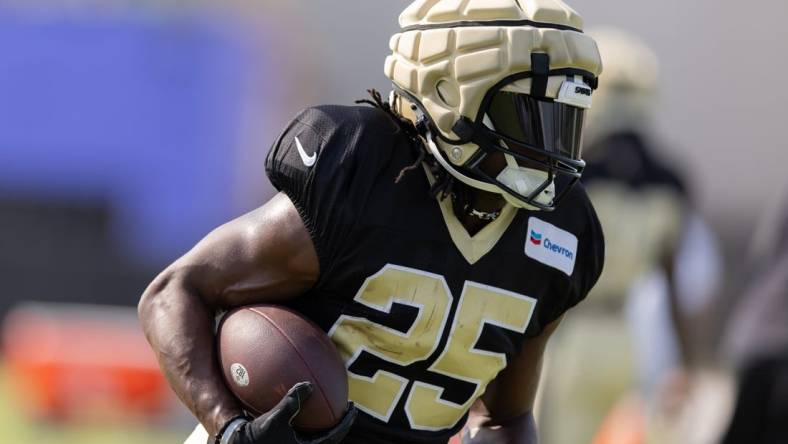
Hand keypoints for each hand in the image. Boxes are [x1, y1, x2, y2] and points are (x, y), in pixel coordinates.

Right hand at [222, 382, 356, 443]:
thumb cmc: (256, 436)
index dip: (345, 422)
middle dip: (338, 422)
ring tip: (328, 407)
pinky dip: (307, 420)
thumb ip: (292, 403)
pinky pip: (303, 432)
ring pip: (316, 436)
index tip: (352, 408)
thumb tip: (308, 386)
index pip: (333, 436)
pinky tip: (302, 406)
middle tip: (345, 407)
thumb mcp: (274, 419)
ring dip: (323, 422)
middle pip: (328, 437)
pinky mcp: (286, 443)